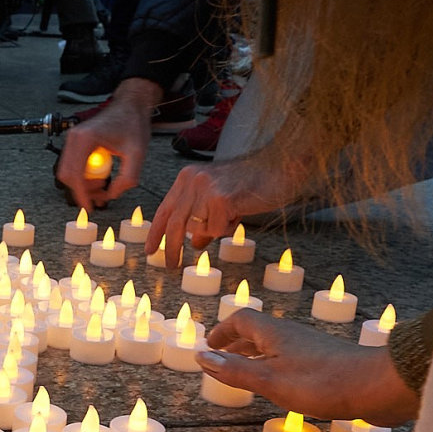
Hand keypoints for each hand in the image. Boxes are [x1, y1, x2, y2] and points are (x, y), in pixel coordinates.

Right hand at [54, 78, 159, 211]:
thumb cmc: (133, 123)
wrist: (130, 105)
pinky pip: (72, 166)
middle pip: (67, 175)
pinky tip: (99, 178)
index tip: (89, 207)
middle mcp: (74, 138)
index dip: (82, 195)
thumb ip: (127, 178)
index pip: (75, 175)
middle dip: (82, 191)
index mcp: (86, 139)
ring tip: (102, 186)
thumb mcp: (137, 154)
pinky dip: (83, 177)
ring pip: (67, 172)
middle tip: (100, 196)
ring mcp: (72, 139)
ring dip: (82, 185)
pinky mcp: (75, 142)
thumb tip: (112, 194)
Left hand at [146, 152, 293, 265]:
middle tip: (172, 265)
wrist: (282, 165)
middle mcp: (192, 180)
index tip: (150, 251)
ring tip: (233, 215)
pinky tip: (240, 212)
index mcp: (187, 177)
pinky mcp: (221, 198)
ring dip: (215, 230)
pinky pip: (217, 229)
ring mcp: (205, 188)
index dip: (155, 233)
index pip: (164, 210)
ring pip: (198, 229)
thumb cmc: (254, 182)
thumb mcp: (221, 200)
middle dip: (172, 248)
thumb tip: (193, 243)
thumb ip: (204, 219)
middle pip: (174, 224)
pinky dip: (228, 228)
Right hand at [197, 310, 419, 424]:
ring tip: (244, 374)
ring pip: (275, 347)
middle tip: (221, 359)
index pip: (242, 320)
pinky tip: (280, 386)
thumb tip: (201, 357)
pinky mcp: (326, 364)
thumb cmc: (323, 382)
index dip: (223, 331)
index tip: (209, 347)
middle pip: (258, 332)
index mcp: (276, 334)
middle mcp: (292, 336)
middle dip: (236, 344)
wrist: (378, 386)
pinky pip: (291, 361)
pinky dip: (275, 369)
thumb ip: (235, 370)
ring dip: (255, 357)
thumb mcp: (270, 380)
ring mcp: (311, 349)